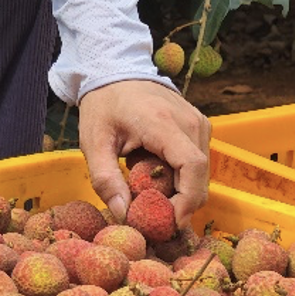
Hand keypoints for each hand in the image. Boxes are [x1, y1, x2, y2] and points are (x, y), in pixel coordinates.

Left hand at [77, 80, 210, 227]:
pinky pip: (196, 162)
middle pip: (199, 177)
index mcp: (163, 123)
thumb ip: (106, 180)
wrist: (116, 71)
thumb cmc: (103, 106)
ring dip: (178, 191)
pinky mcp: (199, 127)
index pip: (192, 167)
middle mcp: (190, 122)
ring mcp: (199, 123)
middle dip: (180, 204)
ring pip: (200, 173)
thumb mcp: (94, 143)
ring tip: (146, 190)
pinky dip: (180, 178)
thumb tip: (124, 215)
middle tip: (152, 218)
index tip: (170, 224)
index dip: (187, 201)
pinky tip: (154, 174)